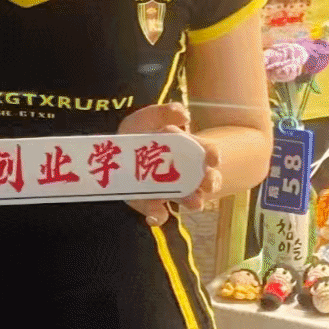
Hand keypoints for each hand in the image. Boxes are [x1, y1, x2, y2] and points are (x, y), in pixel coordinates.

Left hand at [118, 103, 221, 226]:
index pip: (209, 153)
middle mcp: (186, 173)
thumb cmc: (140, 131)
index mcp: (189, 150)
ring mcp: (170, 190)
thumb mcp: (150, 117)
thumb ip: (166, 112)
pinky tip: (153, 215)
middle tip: (207, 182)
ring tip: (194, 202)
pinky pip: (160, 214)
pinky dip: (158, 216)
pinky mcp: (151, 204)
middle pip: (208, 180)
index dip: (214, 155)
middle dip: (211, 181)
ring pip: (190, 199)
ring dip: (194, 200)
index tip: (213, 158)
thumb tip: (185, 117)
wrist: (114, 150)